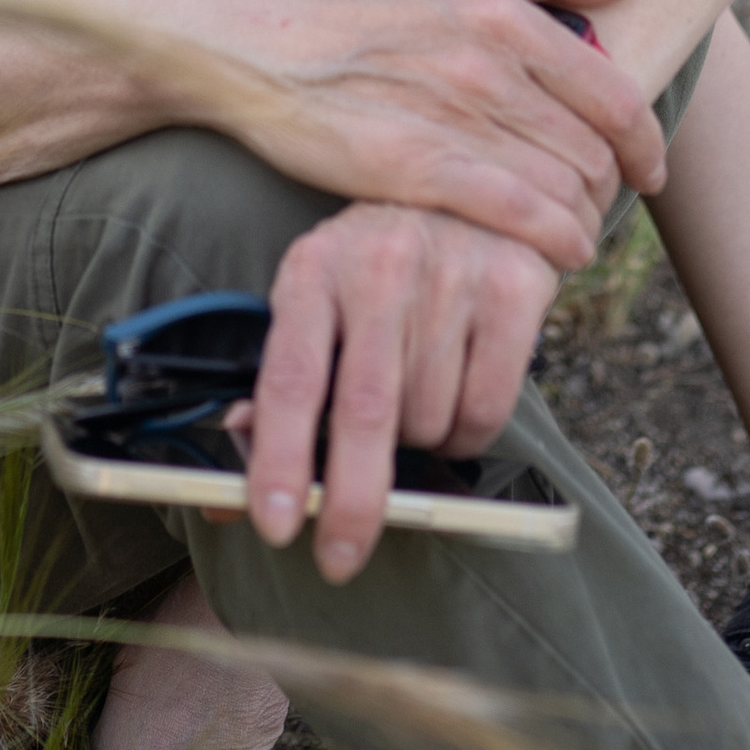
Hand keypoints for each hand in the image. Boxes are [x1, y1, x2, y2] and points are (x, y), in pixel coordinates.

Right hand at [183, 0, 665, 267]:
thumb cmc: (357, 3)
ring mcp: (451, 116)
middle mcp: (487, 64)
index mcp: (505, 13)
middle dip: (610, 188)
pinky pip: (512, 213)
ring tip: (575, 234)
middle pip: (593, 150)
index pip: (615, 95)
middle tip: (601, 209)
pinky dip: (549, 240)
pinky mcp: (412, 167)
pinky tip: (557, 254)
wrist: (256, 45)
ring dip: (582, 220)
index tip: (647, 171)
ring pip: (559, 186)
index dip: (645, 144)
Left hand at [244, 203, 555, 579]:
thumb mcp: (316, 302)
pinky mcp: (515, 289)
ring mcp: (451, 274)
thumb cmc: (376, 267)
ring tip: (412, 407)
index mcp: (313, 269)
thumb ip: (278, 386)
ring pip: (428, 421)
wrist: (473, 191)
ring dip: (417, 451)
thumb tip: (234, 477)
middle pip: (365, 413)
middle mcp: (381, 266)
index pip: (290, 379)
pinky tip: (455, 401)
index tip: (275, 524)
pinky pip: (486, 410)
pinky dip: (467, 437)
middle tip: (339, 558)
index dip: (281, 459)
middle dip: (352, 501)